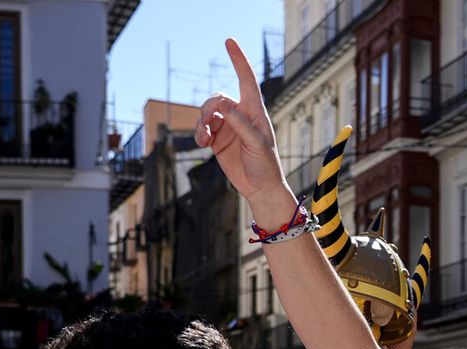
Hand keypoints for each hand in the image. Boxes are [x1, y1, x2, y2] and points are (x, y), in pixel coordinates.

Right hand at [195, 39, 288, 209]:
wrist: (260, 188)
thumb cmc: (266, 166)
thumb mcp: (258, 145)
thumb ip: (241, 124)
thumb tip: (224, 106)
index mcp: (255, 112)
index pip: (246, 80)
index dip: (238, 60)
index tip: (229, 41)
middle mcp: (241, 115)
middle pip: (217, 98)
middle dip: (209, 107)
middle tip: (208, 123)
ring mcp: (228, 127)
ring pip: (207, 113)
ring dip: (202, 122)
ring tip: (204, 138)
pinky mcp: (218, 140)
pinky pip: (203, 128)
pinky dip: (200, 133)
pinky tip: (203, 143)